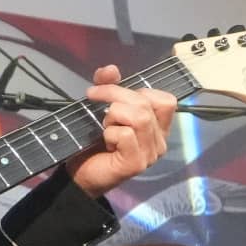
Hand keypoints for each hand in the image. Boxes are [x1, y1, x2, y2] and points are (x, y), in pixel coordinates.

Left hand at [68, 65, 177, 197]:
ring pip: (139, 117)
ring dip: (113, 115)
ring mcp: (150, 154)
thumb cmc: (95, 144)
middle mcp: (159, 141)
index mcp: (157, 127)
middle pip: (146, 104)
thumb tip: (111, 69)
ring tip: (104, 126)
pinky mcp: (136, 164)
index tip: (113, 94)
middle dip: (115, 95)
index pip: (166, 100)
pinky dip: (110, 133)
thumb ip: (109, 87)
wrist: (80, 176)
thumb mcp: (101, 109)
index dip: (139, 90)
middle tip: (93, 99)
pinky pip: (126, 135)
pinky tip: (105, 142)